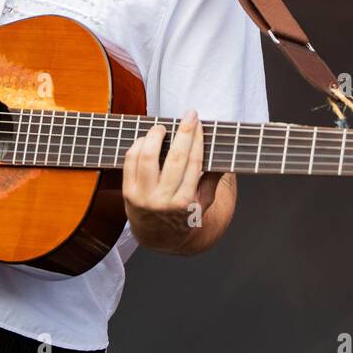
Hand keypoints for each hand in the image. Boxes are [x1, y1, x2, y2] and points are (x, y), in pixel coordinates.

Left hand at [122, 110, 215, 252]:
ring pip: (148, 156)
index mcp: (185, 202)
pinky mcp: (127, 193)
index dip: (197, 140)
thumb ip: (214, 180)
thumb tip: (225, 156)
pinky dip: (138, 145)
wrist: (157, 236)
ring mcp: (143, 197)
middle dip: (184, 132)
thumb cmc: (183, 215)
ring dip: (155, 136)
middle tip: (189, 115)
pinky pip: (130, 161)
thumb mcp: (204, 203)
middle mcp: (163, 200)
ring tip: (162, 127)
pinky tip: (146, 139)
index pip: (194, 163)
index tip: (199, 123)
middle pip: (175, 158)